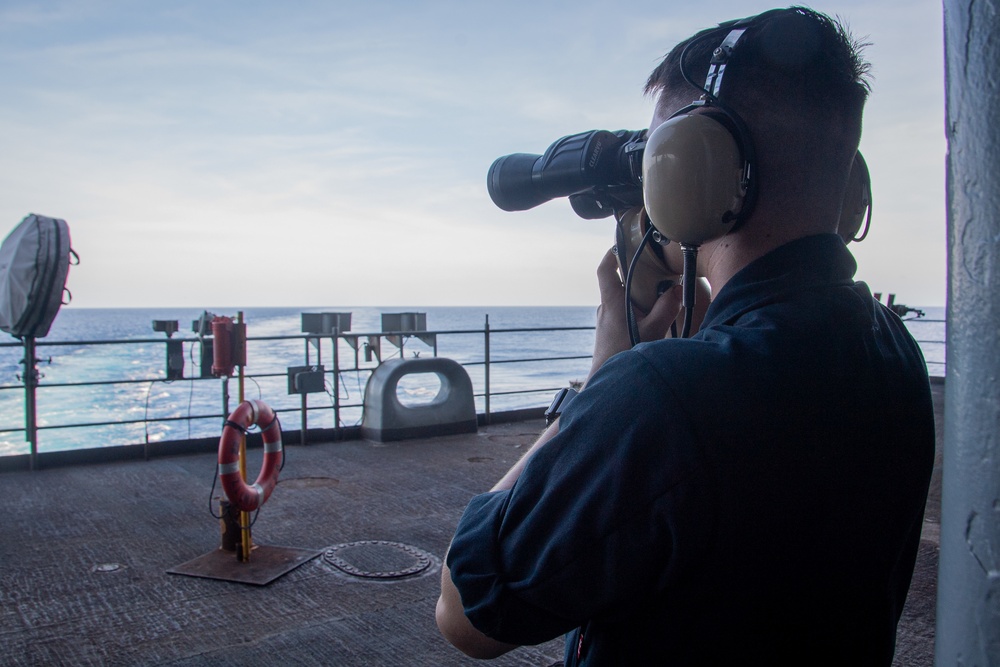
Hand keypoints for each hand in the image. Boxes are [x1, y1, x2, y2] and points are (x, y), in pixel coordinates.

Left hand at [588, 248, 681, 382]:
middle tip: (655, 271)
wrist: (608, 383)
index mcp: (612, 301)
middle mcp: (605, 308)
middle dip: (635, 275)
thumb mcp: (653, 331)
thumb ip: (667, 308)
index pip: (605, 269)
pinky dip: (635, 310)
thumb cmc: (625, 355)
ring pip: (621, 299)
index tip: (624, 244)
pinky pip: (622, 313)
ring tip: (658, 296)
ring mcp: (605, 321)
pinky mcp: (609, 332)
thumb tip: (678, 288)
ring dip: (637, 295)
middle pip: (618, 282)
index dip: (612, 253)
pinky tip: (650, 320)